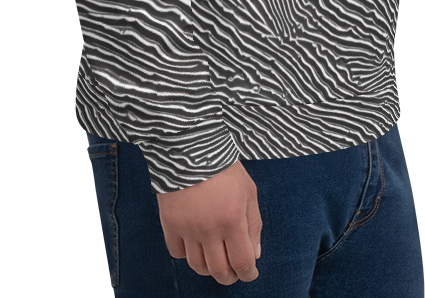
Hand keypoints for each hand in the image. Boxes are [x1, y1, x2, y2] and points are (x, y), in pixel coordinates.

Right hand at [157, 160, 262, 284]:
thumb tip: (254, 254)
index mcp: (232, 220)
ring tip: (215, 260)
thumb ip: (253, 224)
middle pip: (219, 271)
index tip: (250, 273)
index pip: (242, 262)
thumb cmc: (224, 168)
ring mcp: (188, 228)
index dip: (248, 274)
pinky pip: (178, 253)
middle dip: (230, 277)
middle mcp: (209, 229)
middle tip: (234, 272)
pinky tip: (195, 245)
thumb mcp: (248, 191)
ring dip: (209, 269)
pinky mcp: (170, 224)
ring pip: (198, 266)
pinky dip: (188, 255)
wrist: (191, 148)